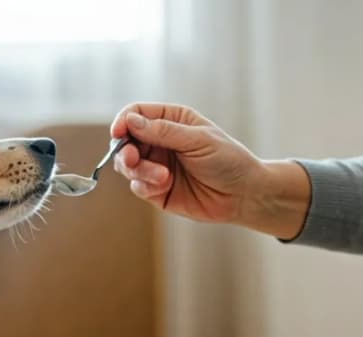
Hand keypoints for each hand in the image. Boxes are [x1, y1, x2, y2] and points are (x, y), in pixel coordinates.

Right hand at [110, 103, 310, 238]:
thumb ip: (163, 131)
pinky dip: (145, 186)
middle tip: (132, 159)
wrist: (244, 195)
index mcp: (171, 120)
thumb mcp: (198, 140)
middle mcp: (160, 141)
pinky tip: (163, 186)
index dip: (123, 121)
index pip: (136, 114)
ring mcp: (156, 166)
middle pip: (125, 141)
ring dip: (138, 171)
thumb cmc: (228, 160)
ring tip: (161, 178)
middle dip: (124, 150)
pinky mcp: (156, 190)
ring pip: (127, 165)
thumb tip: (130, 121)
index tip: (118, 132)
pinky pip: (137, 186)